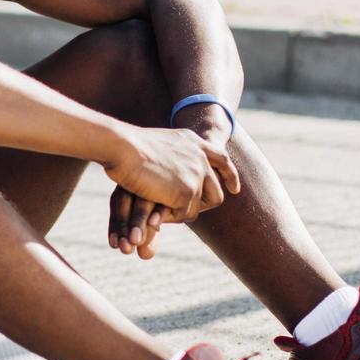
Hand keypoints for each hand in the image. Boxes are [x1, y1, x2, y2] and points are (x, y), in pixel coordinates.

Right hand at [103, 126, 240, 258]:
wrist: (124, 148)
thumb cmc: (127, 147)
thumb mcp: (157, 146)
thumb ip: (171, 156)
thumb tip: (173, 171)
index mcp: (192, 142)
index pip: (221, 158)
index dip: (229, 174)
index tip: (235, 189)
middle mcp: (200, 157)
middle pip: (216, 190)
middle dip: (208, 204)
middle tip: (193, 210)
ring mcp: (196, 175)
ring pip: (197, 207)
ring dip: (179, 212)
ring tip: (160, 212)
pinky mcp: (188, 192)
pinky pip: (183, 214)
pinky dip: (169, 217)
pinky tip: (154, 213)